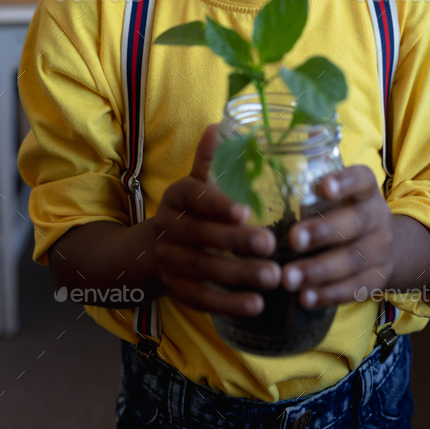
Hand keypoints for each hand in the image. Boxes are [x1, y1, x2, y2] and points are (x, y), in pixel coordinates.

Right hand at [153, 125, 280, 315]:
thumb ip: (210, 159)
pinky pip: (202, 299)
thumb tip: (220, 124)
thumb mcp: (198, 183)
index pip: (194, 198)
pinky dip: (229, 304)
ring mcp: (169, 261)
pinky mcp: (177, 290)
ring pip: (204, 269)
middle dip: (237, 242)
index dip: (218, 205)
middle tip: (271, 244)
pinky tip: (257, 304)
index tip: (247, 211)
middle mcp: (168, 228)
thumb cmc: (192, 210)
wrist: (155, 249)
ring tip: (274, 276)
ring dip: (240, 275)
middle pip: (201, 236)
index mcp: (176, 196)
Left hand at [281, 166, 393, 308]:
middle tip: (293, 239)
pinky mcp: (377, 278)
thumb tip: (256, 150)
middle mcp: (377, 216)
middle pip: (356, 222)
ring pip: (353, 260)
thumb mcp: (333, 190)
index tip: (322, 186)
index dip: (344, 182)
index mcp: (365, 190)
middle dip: (323, 232)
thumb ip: (304, 177)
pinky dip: (329, 295)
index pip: (361, 179)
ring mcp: (381, 249)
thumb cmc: (339, 209)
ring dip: (319, 271)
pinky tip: (304, 298)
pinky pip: (355, 289)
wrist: (380, 242)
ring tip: (288, 278)